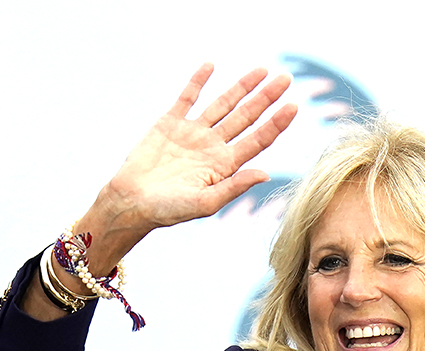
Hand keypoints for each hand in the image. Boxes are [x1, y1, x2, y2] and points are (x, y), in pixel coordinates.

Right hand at [101, 63, 296, 230]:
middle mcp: (213, 146)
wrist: (131, 202)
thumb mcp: (204, 203)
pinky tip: (211, 66)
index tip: (293, 106)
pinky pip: (187, 98)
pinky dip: (198, 82)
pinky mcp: (170, 123)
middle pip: (246, 117)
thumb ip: (234, 187)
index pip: (258, 140)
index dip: (276, 123)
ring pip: (223, 104)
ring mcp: (193, 133)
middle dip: (266, 98)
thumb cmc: (168, 210)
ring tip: (261, 70)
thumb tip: (265, 174)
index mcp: (225, 165)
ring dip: (241, 87)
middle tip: (285, 79)